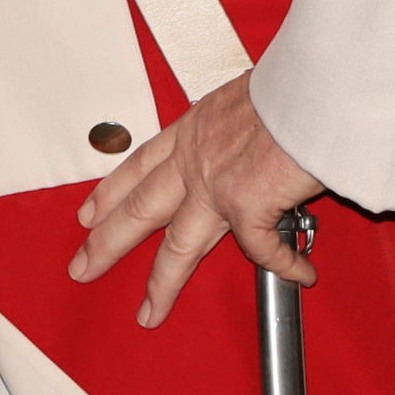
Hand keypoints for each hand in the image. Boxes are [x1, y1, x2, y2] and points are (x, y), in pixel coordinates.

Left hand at [68, 72, 321, 328]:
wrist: (313, 85)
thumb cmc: (292, 82)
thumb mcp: (245, 95)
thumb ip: (238, 125)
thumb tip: (257, 137)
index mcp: (194, 128)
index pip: (140, 165)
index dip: (112, 191)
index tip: (89, 213)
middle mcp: (196, 159)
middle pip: (139, 210)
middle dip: (107, 243)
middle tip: (82, 267)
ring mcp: (217, 186)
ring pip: (177, 247)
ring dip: (162, 284)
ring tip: (149, 312)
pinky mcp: (248, 208)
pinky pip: (263, 251)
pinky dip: (286, 264)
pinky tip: (299, 275)